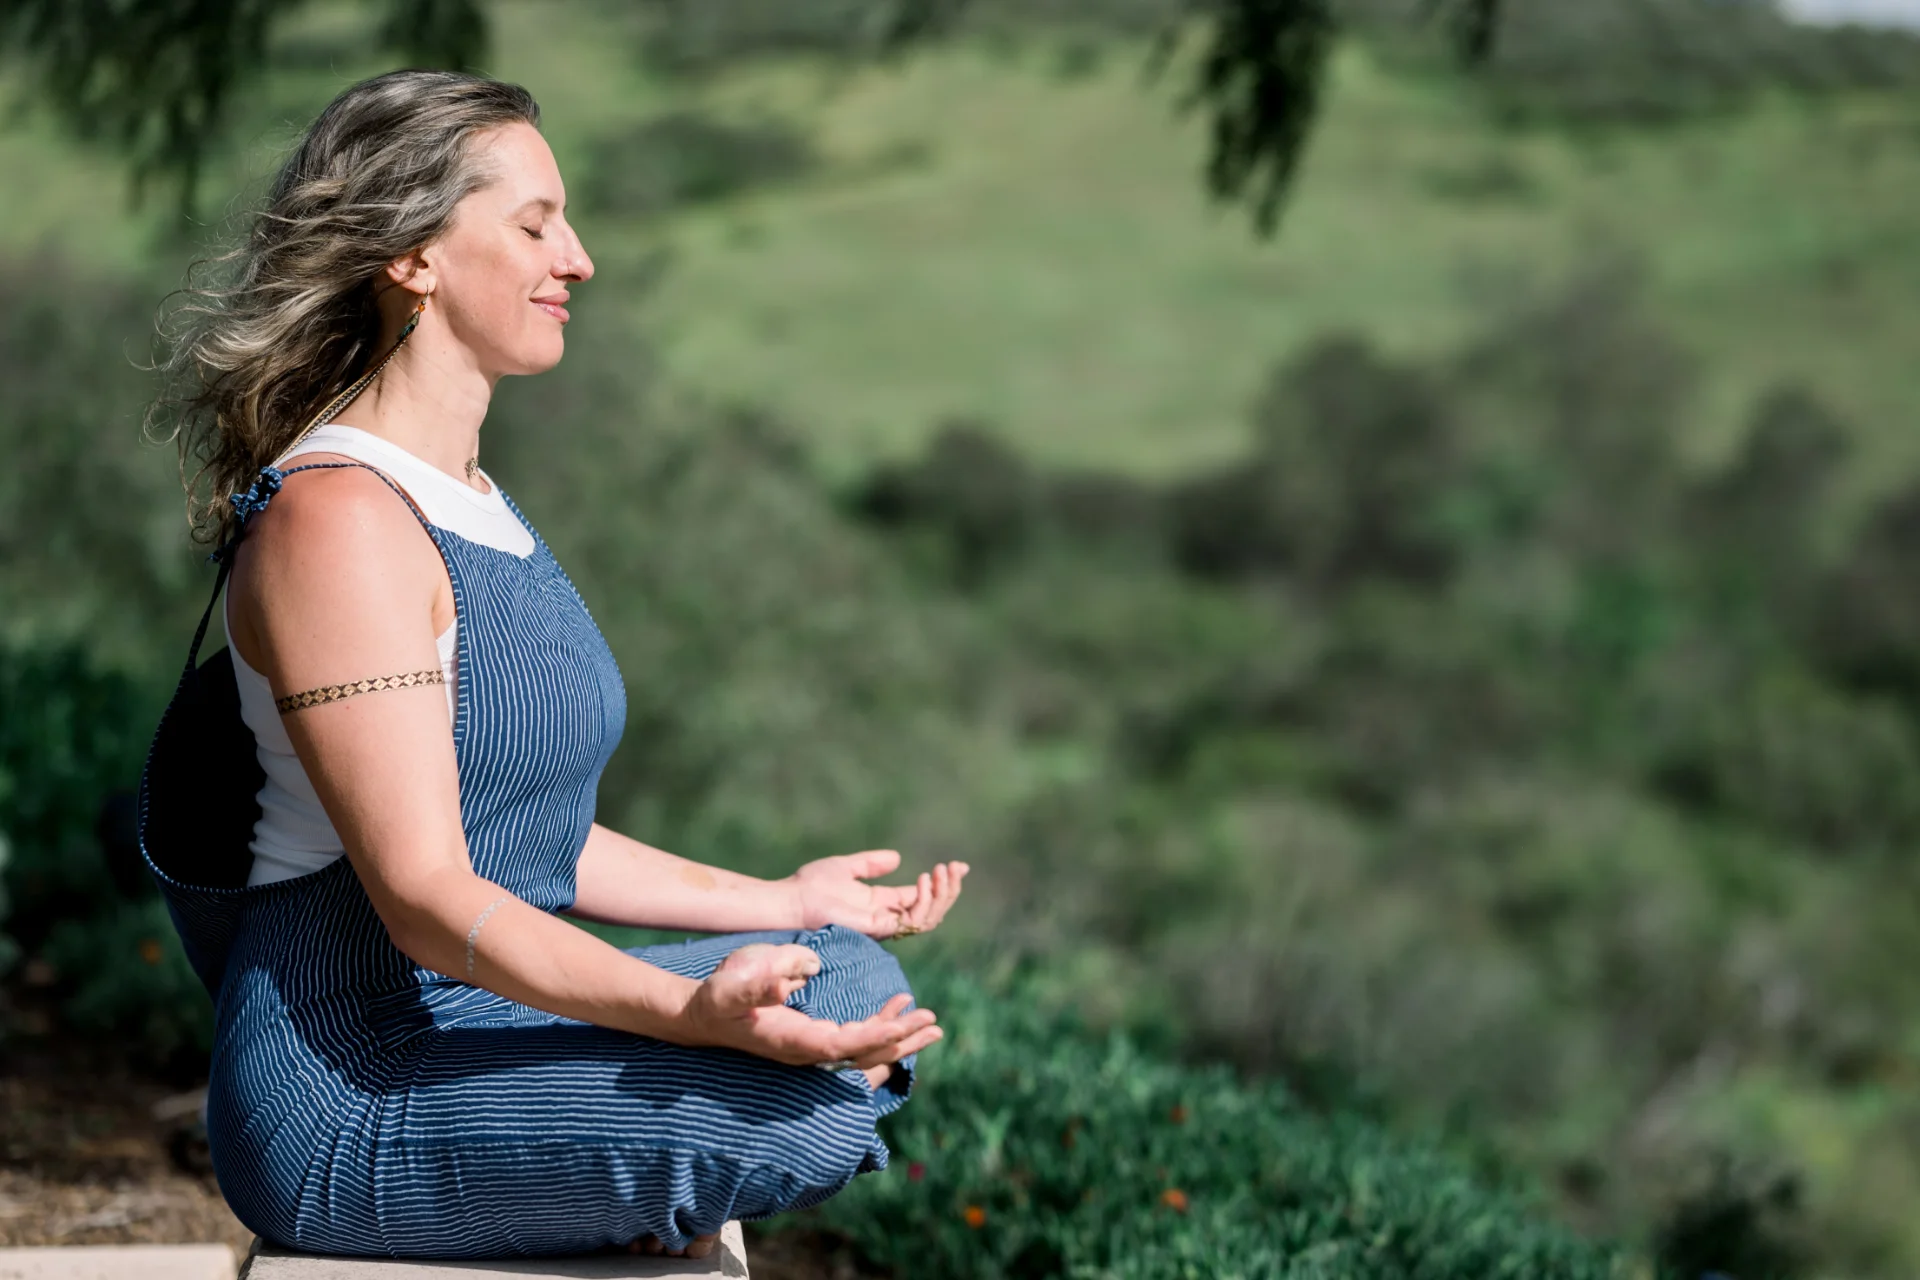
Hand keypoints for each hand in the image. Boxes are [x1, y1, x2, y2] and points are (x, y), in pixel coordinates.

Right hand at [679, 942, 941, 1069]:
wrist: (703, 1016)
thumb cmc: (718, 996)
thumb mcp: (734, 982)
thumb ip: (762, 980)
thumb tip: (798, 975)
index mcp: (793, 1040)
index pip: (843, 1044)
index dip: (875, 1036)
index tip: (905, 1024)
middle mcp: (807, 1052)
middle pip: (863, 1053)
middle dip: (900, 1039)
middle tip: (934, 1022)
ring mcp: (812, 1049)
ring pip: (865, 1050)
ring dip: (899, 1036)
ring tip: (931, 1022)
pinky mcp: (814, 1039)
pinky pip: (857, 1040)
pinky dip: (882, 1025)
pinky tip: (899, 1005)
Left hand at [787, 849, 969, 938]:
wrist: (792, 899)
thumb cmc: (812, 885)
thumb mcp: (847, 867)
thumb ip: (872, 864)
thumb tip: (897, 858)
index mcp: (882, 903)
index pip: (922, 898)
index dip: (943, 883)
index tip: (960, 865)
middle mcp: (886, 917)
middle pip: (932, 910)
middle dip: (949, 890)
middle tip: (955, 867)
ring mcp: (883, 924)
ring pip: (929, 918)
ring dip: (941, 895)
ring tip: (940, 872)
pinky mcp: (878, 927)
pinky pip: (912, 921)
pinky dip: (923, 902)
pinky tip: (923, 881)